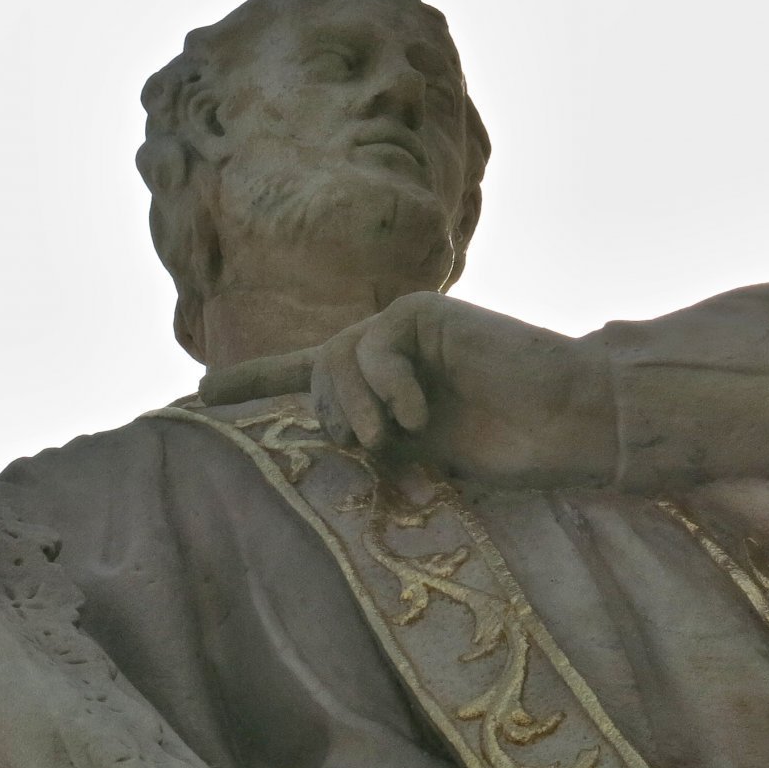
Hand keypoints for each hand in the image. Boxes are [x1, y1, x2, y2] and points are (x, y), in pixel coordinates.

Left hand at [199, 292, 617, 486]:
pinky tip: (416, 412)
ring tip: (389, 436)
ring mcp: (407, 332)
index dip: (252, 380)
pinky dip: (385, 383)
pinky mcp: (424, 312)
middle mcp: (389, 358)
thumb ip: (372, 436)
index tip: (198, 392)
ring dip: (354, 404)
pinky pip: (371, 345)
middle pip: (315, 374)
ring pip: (334, 358)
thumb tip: (323, 434)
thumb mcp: (423, 454)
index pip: (305, 378)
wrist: (570, 422)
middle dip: (331, 413)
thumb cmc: (511, 449)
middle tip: (372, 444)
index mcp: (386, 392)